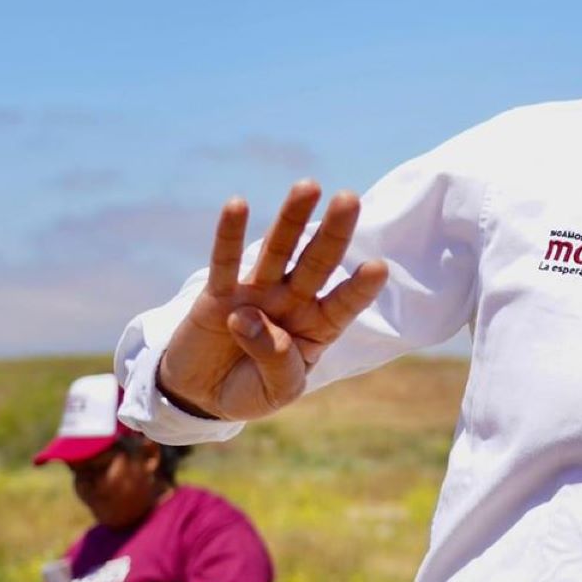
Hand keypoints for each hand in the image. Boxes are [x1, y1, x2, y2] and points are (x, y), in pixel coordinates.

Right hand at [156, 181, 388, 420]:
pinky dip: (229, 234)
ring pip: (277, 251)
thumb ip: (275, 363)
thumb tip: (249, 318)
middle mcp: (291, 303)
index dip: (359, 288)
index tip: (378, 268)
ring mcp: (256, 293)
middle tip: (350, 199)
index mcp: (316, 329)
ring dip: (291, 219)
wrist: (202, 395)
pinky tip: (238, 204)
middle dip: (333, 233)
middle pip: (316, 264)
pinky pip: (225, 260)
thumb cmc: (249, 390)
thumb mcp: (274, 392)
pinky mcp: (219, 292)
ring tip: (309, 186)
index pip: (343, 305)